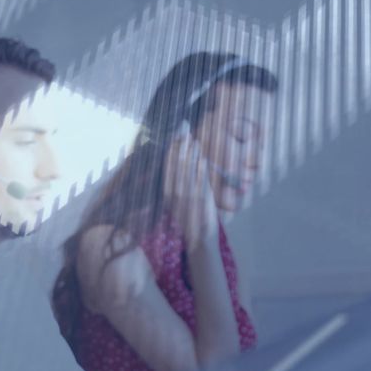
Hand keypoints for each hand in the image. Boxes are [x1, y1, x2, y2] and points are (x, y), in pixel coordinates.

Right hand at [164, 133, 218, 250]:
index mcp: (168, 194)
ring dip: (190, 154)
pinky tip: (202, 157)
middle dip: (179, 148)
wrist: (200, 239)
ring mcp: (189, 196)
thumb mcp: (177, 203)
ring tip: (192, 140)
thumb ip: (176, 187)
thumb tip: (176, 169)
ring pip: (188, 171)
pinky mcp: (202, 199)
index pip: (167, 169)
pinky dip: (201, 168)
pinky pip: (200, 180)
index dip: (170, 152)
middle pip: (176, 166)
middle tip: (183, 131)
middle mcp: (176, 194)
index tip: (174, 138)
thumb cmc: (189, 220)